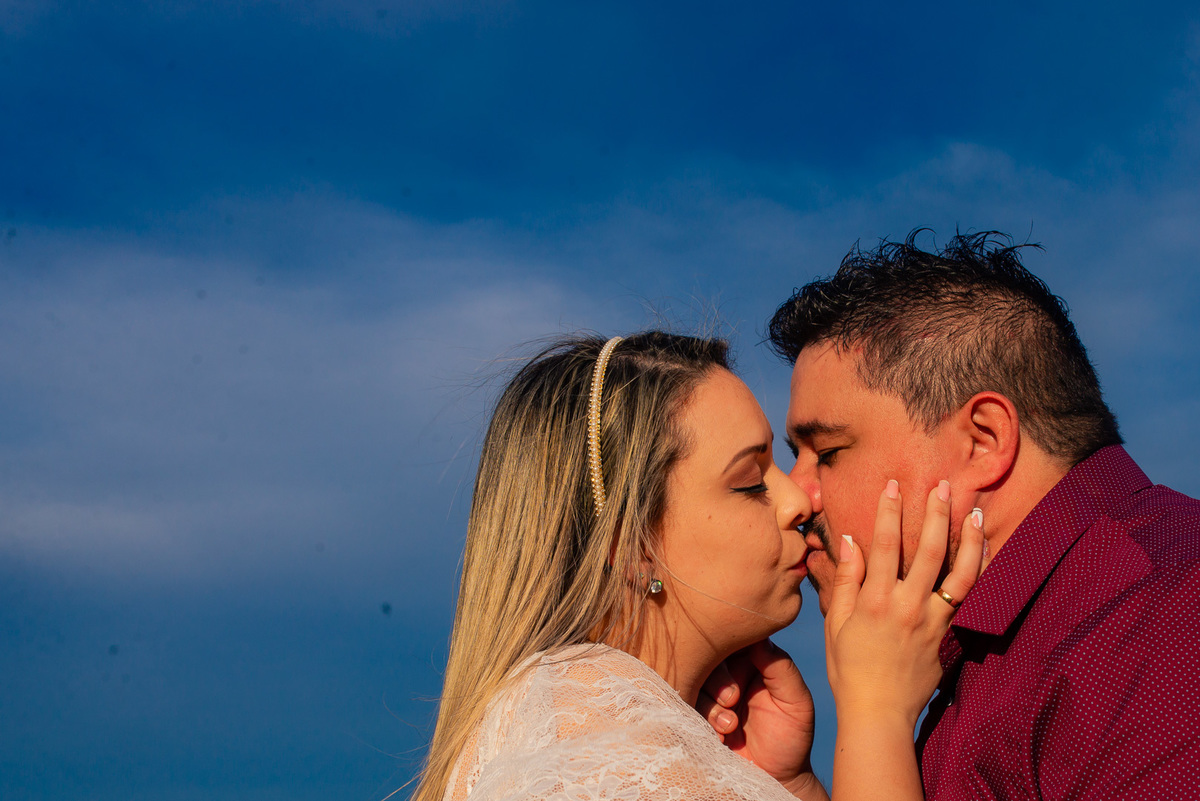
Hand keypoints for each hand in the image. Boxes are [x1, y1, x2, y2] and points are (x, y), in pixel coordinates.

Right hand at [697, 640, 827, 798]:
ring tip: (729, 726)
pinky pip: (685, 705)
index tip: (740, 678)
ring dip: (709, 704)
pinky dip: (700, 720)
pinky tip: (719, 736)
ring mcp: (711, 693)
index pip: (734, 639)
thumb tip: (760, 637)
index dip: (730, 651)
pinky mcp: (698, 713)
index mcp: (753, 661)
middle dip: (716, 680)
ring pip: (693, 681)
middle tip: (731, 700)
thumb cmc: (791, 738)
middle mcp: (729, 672)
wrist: (775, 777)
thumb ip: (781, 668)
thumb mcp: (795, 702)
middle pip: (708, 657)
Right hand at [825, 480, 983, 728]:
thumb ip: (845, 581)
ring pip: (958, 573)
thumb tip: (849, 541)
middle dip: (935, 514)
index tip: (893, 485)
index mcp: (874, 602)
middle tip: (943, 484)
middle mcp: (906, 607)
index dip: (888, 512)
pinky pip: (970, 599)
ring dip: (968, 539)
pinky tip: (985, 551)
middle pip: (926, 551)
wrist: (878, 713)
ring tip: (975, 511)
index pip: (882, 545)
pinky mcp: (948, 636)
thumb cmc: (849, 669)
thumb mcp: (835, 624)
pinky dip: (980, 572)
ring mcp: (932, 622)